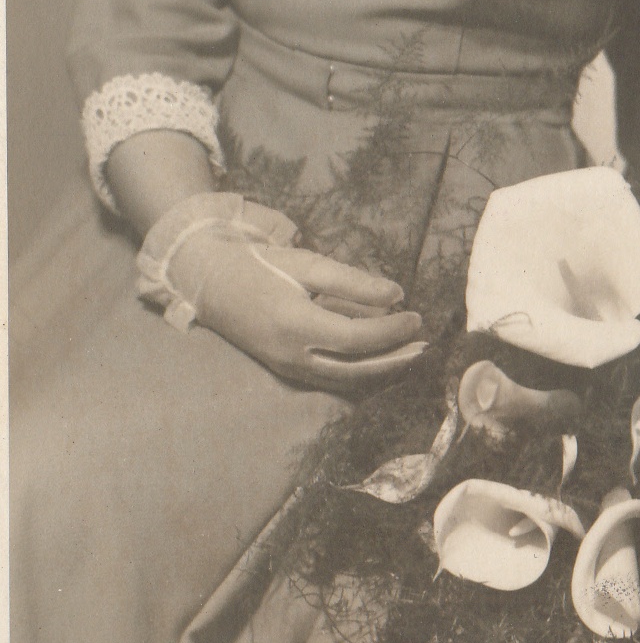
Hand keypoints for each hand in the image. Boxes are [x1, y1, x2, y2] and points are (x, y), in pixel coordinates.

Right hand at [171, 208, 427, 387]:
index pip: (355, 338)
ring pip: (343, 379)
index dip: (390, 331)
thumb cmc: (261, 264)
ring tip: (411, 355)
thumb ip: (352, 282)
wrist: (211, 282)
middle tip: (425, 345)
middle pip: (354, 369)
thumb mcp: (307, 263)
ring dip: (381, 370)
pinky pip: (330, 378)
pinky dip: (360, 371)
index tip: (416, 316)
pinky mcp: (286, 370)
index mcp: (294, 324)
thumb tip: (397, 295)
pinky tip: (382, 359)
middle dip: (393, 360)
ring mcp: (286, 368)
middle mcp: (290, 355)